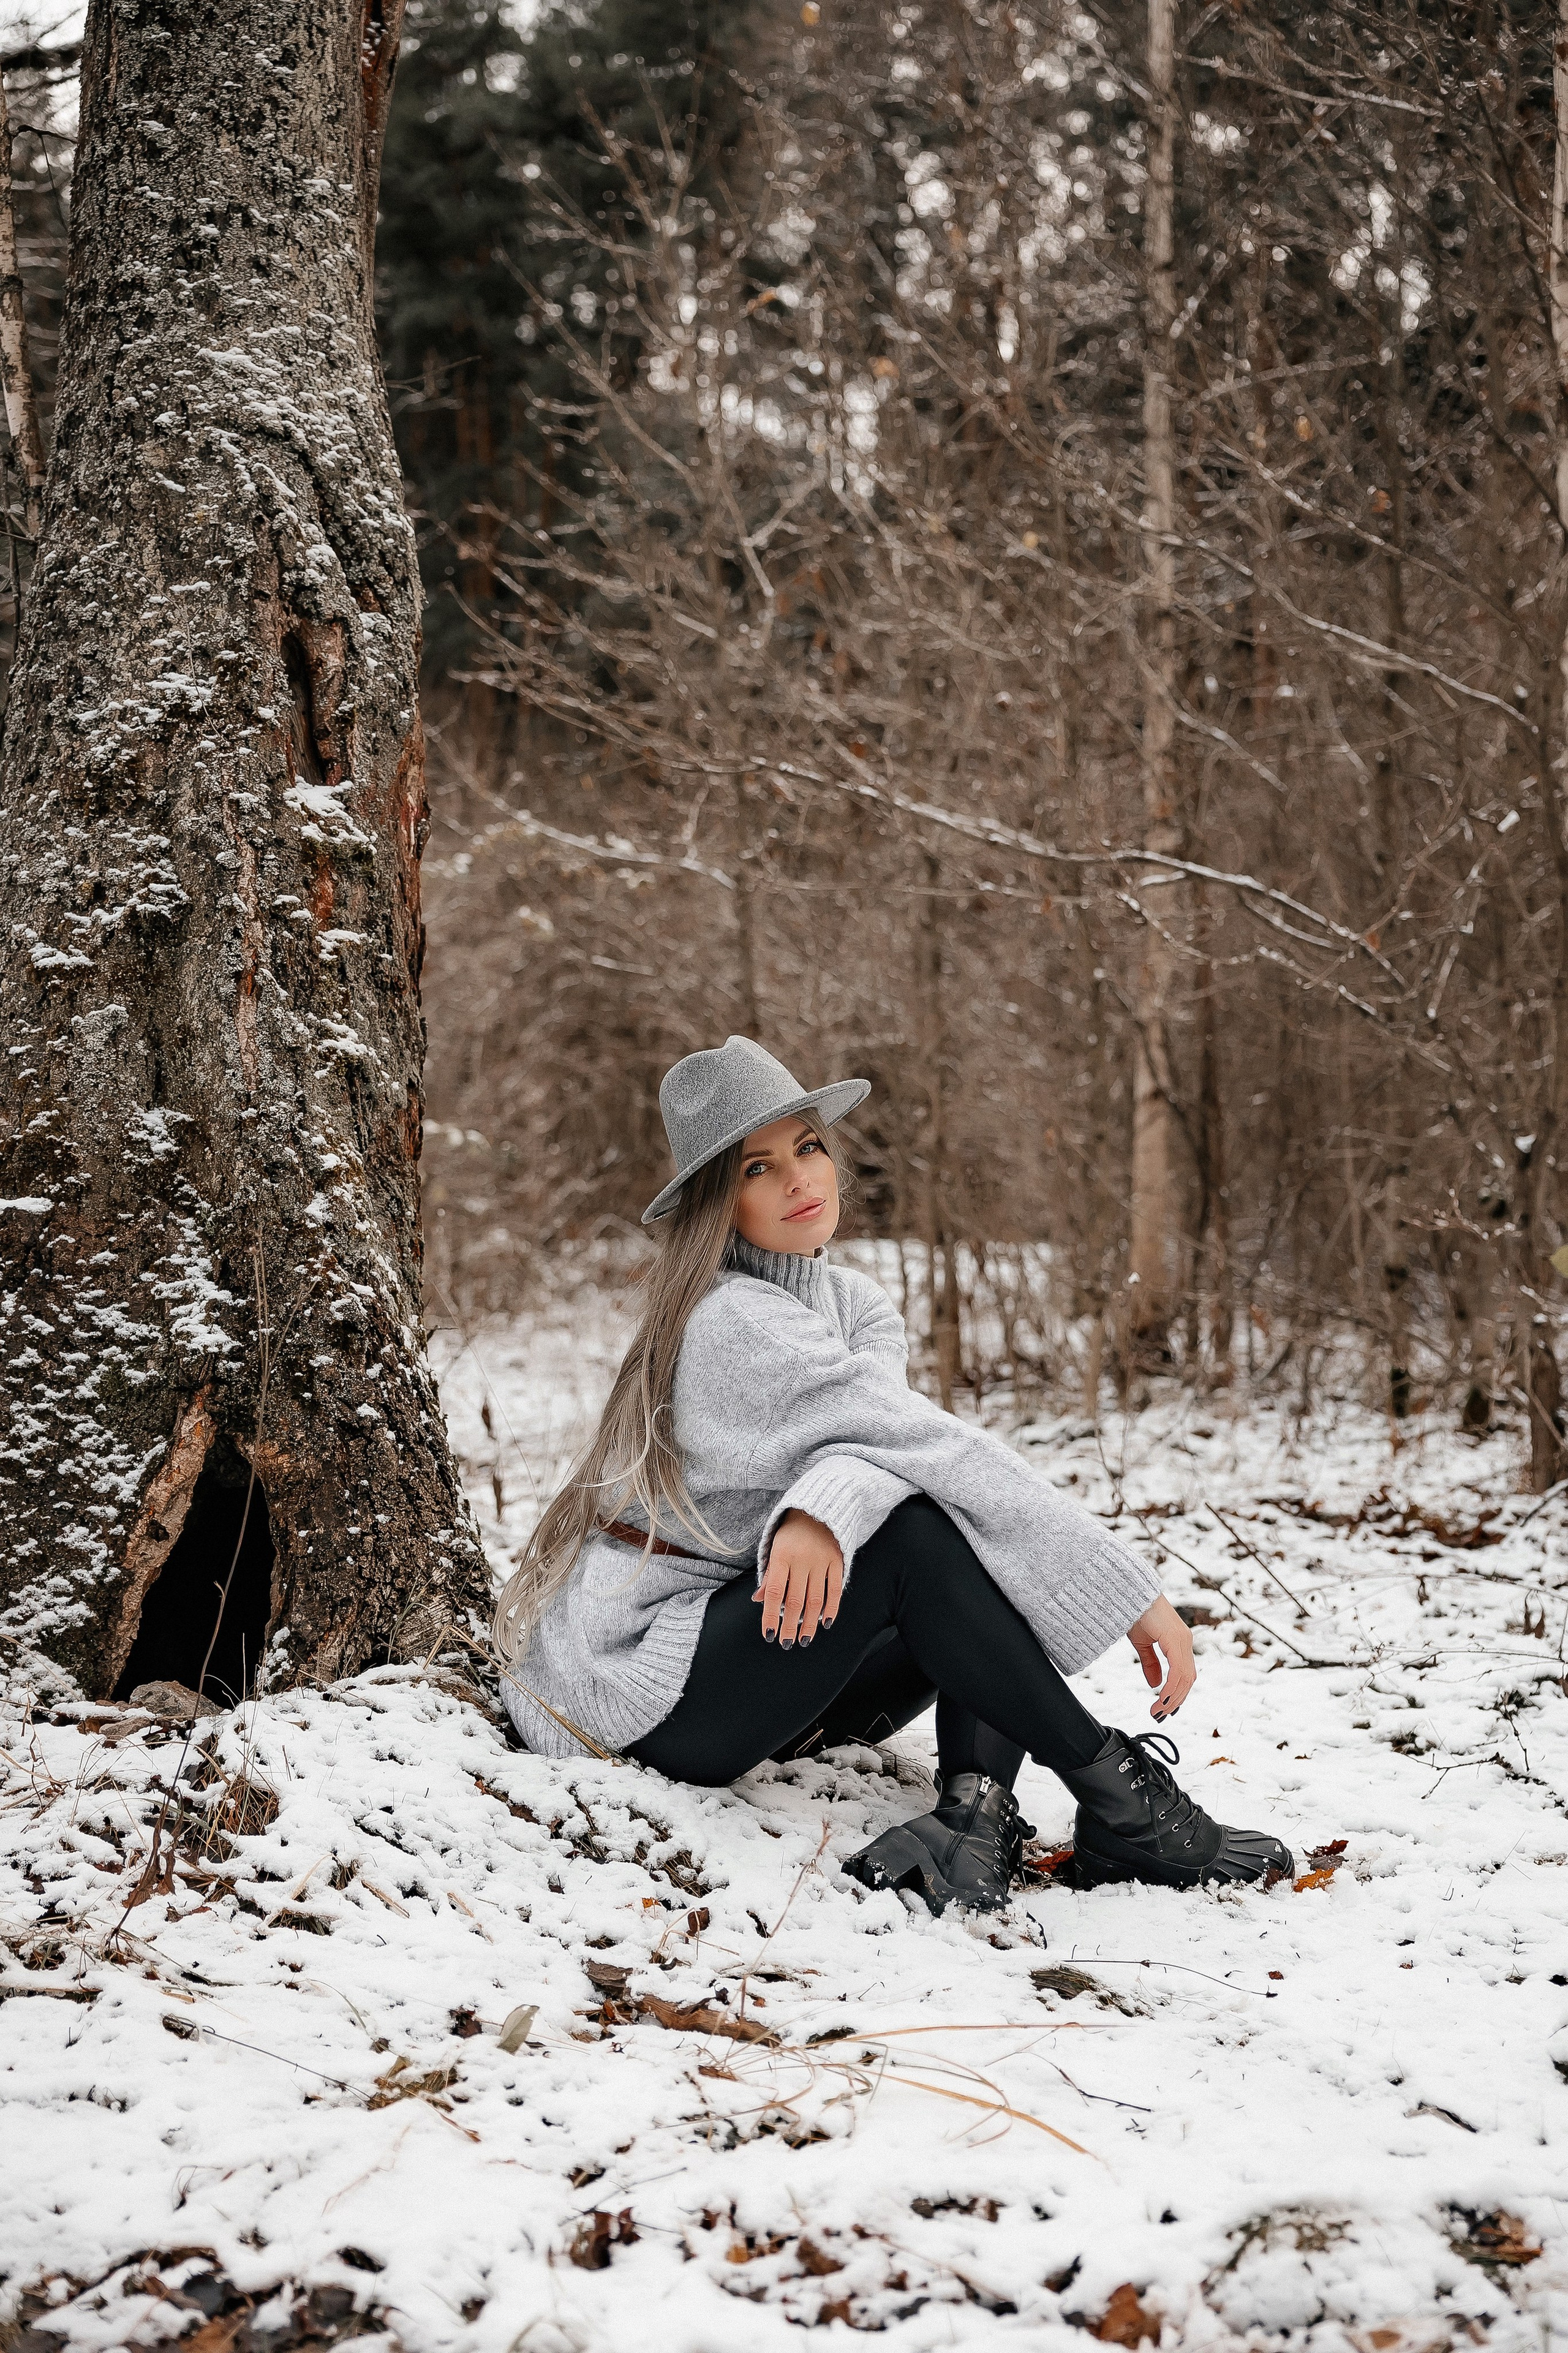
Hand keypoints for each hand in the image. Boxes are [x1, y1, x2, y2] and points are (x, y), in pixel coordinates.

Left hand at [754, 1509, 843, 1648]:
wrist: (817, 1508)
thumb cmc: (791, 1531)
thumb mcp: (774, 1548)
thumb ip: (769, 1575)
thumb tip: (758, 1600)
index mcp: (781, 1556)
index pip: (774, 1593)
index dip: (771, 1616)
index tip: (769, 1635)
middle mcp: (801, 1560)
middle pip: (794, 1601)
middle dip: (789, 1626)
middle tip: (787, 1643)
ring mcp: (821, 1561)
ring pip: (815, 1599)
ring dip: (809, 1623)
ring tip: (804, 1639)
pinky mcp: (837, 1561)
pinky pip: (835, 1589)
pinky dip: (831, 1608)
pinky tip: (826, 1622)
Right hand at [1126, 1595, 1195, 1721]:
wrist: (1128, 1590)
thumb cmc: (1134, 1611)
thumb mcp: (1141, 1643)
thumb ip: (1150, 1663)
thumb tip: (1156, 1684)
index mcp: (1178, 1642)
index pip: (1183, 1675)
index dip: (1176, 1694)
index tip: (1165, 1708)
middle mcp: (1184, 1642)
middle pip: (1187, 1680)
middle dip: (1175, 1700)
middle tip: (1161, 1715)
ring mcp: (1182, 1640)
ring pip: (1185, 1677)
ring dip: (1173, 1697)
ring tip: (1159, 1711)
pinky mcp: (1176, 1639)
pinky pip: (1179, 1669)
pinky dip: (1172, 1686)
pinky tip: (1163, 1697)